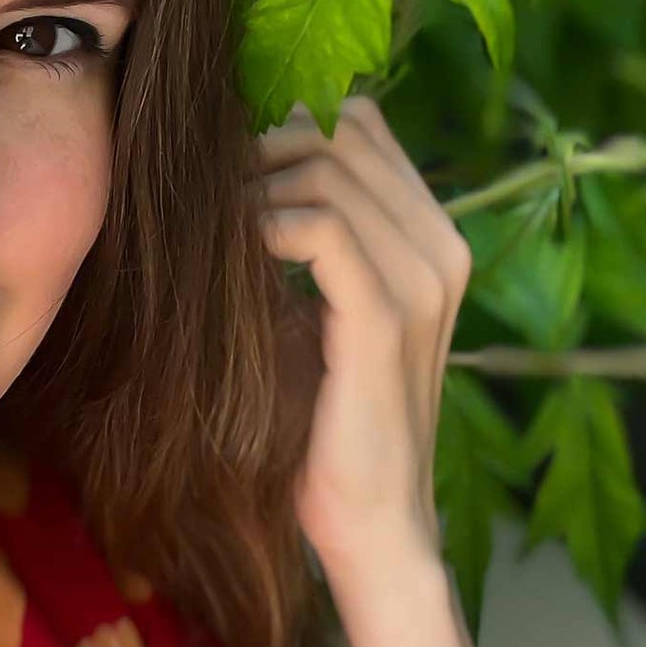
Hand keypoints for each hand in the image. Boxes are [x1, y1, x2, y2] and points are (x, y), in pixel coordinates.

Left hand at [254, 94, 471, 602]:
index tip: (221, 164)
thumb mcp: (312, 309)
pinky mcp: (386, 319)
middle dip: (260, 146)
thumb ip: (299, 239)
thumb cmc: (322, 419)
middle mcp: (442, 247)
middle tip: (203, 189)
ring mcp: (423, 281)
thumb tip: (231, 167)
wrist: (367, 522)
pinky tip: (228, 257)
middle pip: (342, 132)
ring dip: (252, 185)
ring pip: (327, 170)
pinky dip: (261, 225)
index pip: (360, 125)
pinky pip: (320, 228)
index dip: (283, 125)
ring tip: (207, 226)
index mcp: (432, 238)